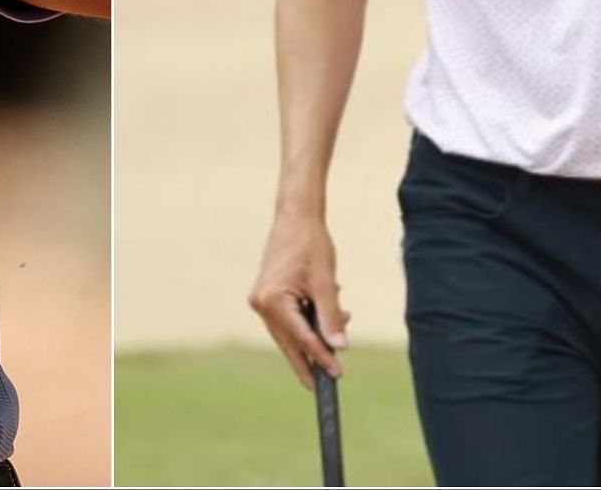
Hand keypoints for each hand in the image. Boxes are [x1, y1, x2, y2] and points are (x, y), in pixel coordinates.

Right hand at [248, 212, 349, 387]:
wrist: (295, 216)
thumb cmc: (311, 244)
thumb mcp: (326, 282)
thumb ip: (331, 316)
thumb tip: (339, 347)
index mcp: (272, 301)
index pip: (301, 338)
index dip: (321, 357)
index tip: (337, 374)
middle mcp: (261, 303)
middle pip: (289, 342)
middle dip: (311, 359)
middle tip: (327, 383)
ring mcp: (261, 300)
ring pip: (289, 332)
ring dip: (312, 338)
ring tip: (337, 340)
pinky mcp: (267, 295)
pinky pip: (288, 319)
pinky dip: (307, 323)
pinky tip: (327, 318)